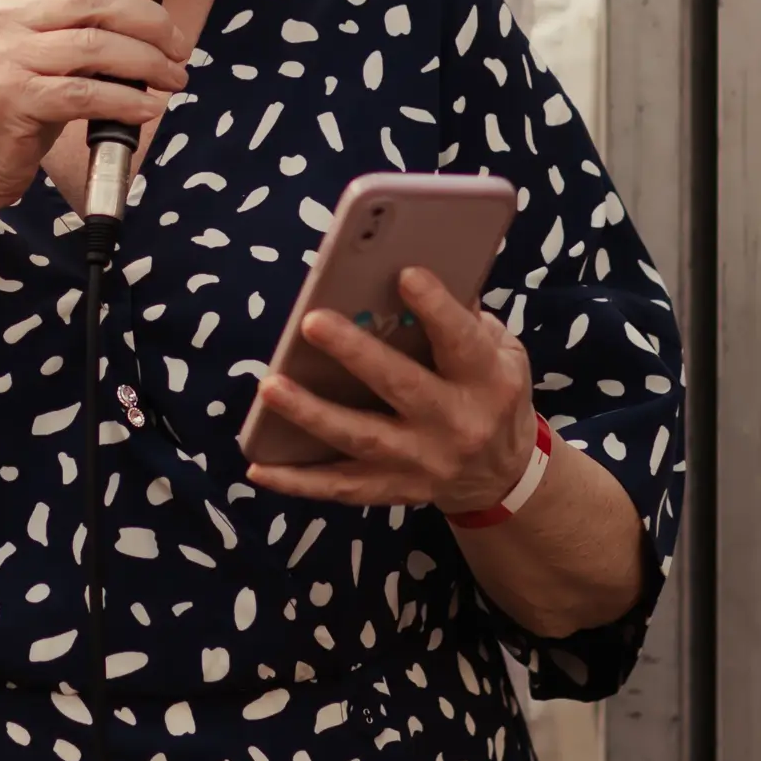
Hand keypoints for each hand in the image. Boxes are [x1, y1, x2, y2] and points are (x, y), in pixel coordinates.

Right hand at [0, 0, 188, 211]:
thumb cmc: (1, 113)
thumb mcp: (23, 55)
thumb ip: (66, 30)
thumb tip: (139, 23)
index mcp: (0, 1)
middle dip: (149, 20)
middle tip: (177, 44)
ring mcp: (3, 59)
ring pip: (97, 45)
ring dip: (149, 61)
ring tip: (173, 76)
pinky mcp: (14, 100)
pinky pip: (88, 94)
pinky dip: (127, 100)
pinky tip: (147, 107)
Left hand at [246, 266, 539, 510]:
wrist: (504, 473)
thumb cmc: (492, 392)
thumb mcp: (501, 351)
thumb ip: (463, 315)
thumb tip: (406, 271)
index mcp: (487, 380)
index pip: (461, 341)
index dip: (436, 308)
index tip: (405, 274)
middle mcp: (456, 424)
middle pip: (402, 386)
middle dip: (355, 354)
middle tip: (312, 321)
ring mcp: (422, 462)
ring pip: (360, 438)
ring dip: (311, 413)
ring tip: (270, 385)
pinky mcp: (394, 489)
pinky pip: (339, 488)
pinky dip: (296, 481)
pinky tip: (256, 467)